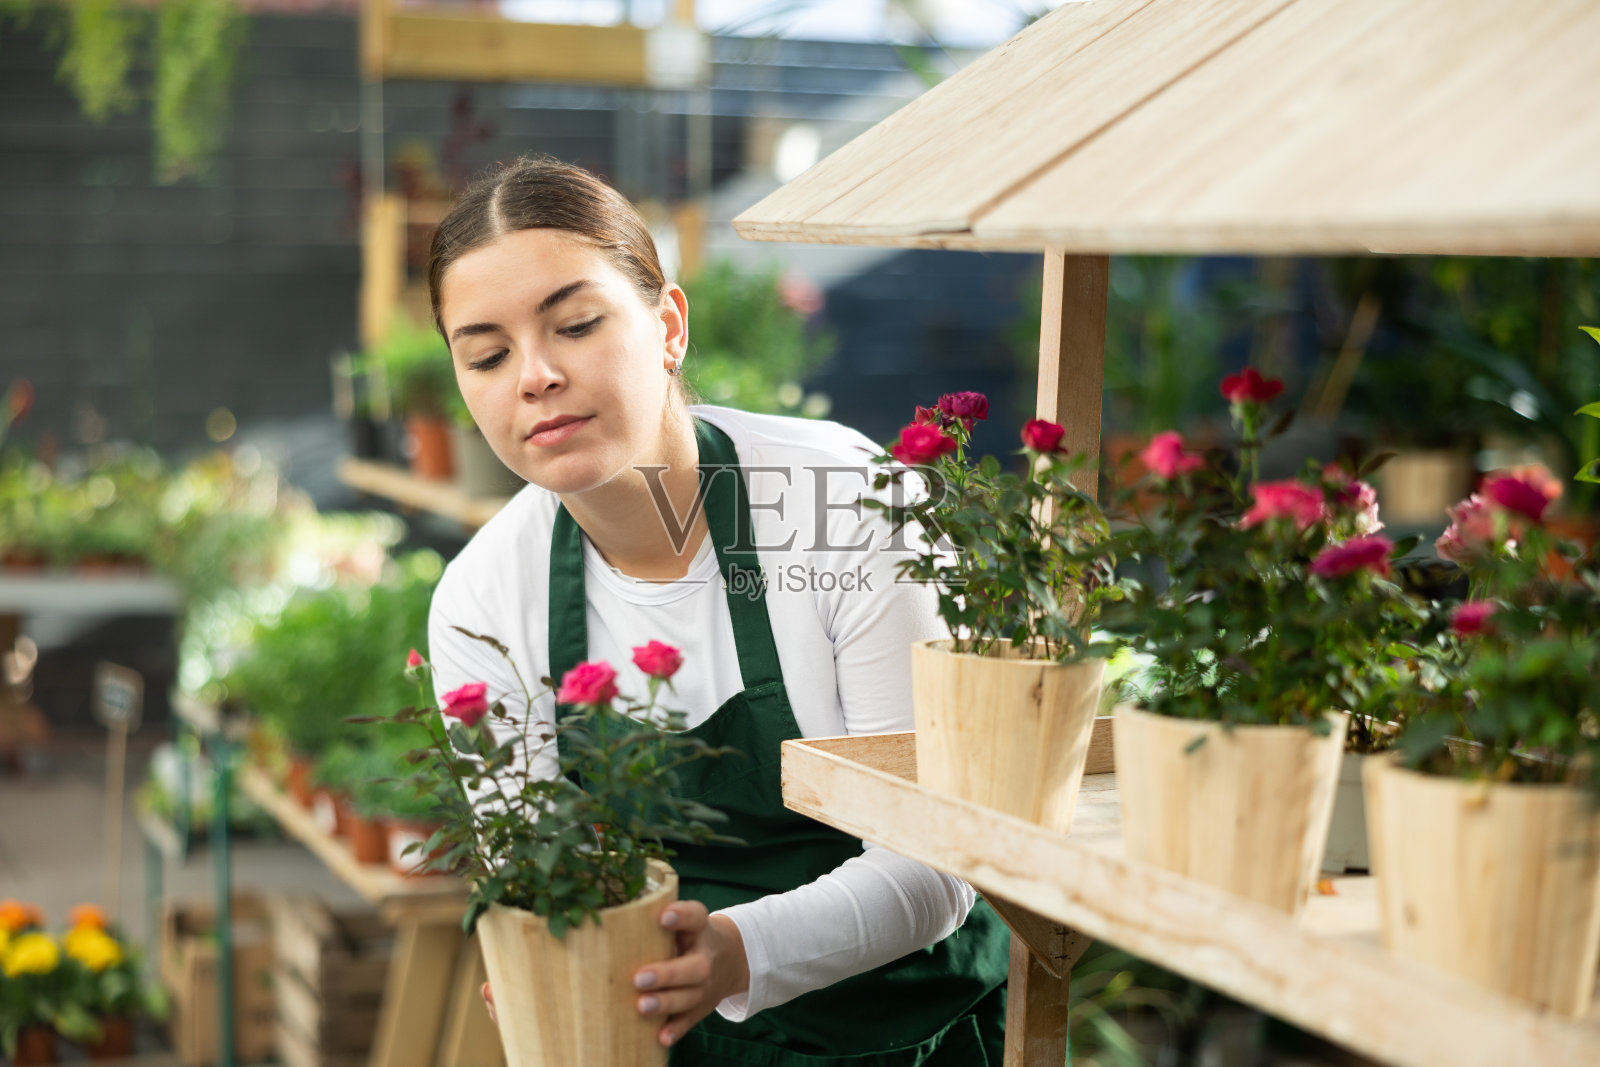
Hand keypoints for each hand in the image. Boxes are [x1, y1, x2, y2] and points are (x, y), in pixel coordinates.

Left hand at [478, 901, 750, 1047]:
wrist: (727, 960)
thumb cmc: (680, 937)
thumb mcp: (675, 921)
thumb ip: (642, 917)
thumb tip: (578, 911)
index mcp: (698, 928)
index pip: (695, 914)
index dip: (680, 915)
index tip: (661, 916)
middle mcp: (704, 956)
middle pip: (694, 967)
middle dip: (667, 972)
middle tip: (637, 977)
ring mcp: (705, 985)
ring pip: (690, 997)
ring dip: (666, 1003)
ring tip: (640, 1006)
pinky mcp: (701, 1007)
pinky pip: (690, 1021)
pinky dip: (675, 1029)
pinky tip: (659, 1037)